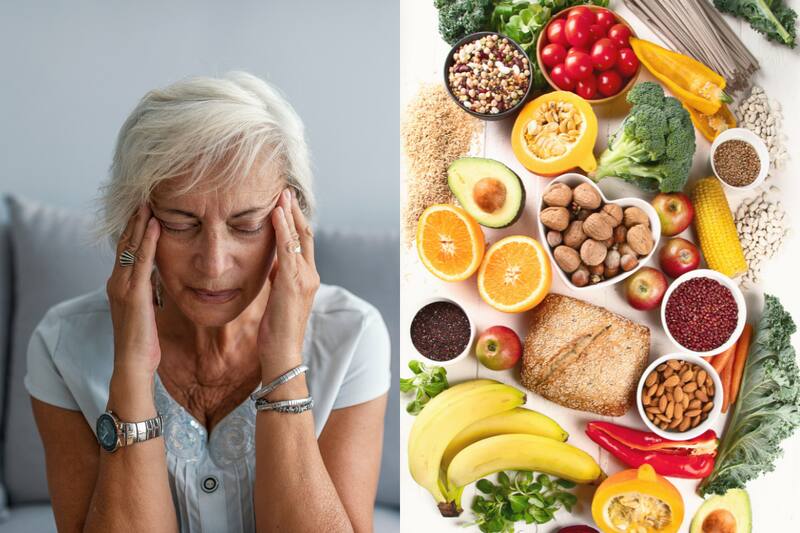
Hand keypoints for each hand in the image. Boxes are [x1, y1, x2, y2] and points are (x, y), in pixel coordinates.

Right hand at [106, 203, 161, 383]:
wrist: (133, 363)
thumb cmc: (144, 340)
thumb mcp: (147, 309)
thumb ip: (148, 290)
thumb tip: (156, 276)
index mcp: (120, 285)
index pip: (126, 250)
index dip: (133, 228)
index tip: (144, 209)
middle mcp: (117, 282)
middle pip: (125, 243)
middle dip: (134, 219)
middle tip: (144, 195)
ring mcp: (122, 286)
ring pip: (131, 247)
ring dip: (139, 223)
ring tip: (148, 201)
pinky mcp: (133, 293)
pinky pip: (142, 261)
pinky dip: (148, 240)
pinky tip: (155, 224)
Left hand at [256, 188, 319, 378]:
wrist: (282, 354)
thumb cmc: (276, 330)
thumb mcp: (277, 298)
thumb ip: (279, 278)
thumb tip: (272, 262)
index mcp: (307, 278)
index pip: (304, 243)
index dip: (296, 222)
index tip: (285, 203)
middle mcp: (310, 275)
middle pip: (306, 235)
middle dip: (296, 212)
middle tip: (285, 190)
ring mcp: (304, 279)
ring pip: (300, 238)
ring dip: (290, 214)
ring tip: (281, 194)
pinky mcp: (293, 283)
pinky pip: (289, 250)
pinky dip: (283, 230)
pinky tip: (275, 214)